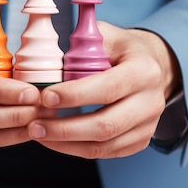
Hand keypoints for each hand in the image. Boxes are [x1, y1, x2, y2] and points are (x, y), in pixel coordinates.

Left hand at [27, 21, 181, 158]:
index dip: (74, 96)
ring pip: (104, 145)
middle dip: (64, 128)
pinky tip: (55, 140)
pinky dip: (77, 149)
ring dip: (66, 143)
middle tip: (34, 124)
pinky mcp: (140, 140)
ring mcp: (148, 125)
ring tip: (38, 133)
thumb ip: (81, 47)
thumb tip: (48, 63)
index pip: (107, 88)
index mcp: (143, 71)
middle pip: (106, 125)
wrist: (153, 65)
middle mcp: (151, 102)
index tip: (45, 97)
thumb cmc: (122, 49)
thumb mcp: (105, 36)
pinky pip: (106, 152)